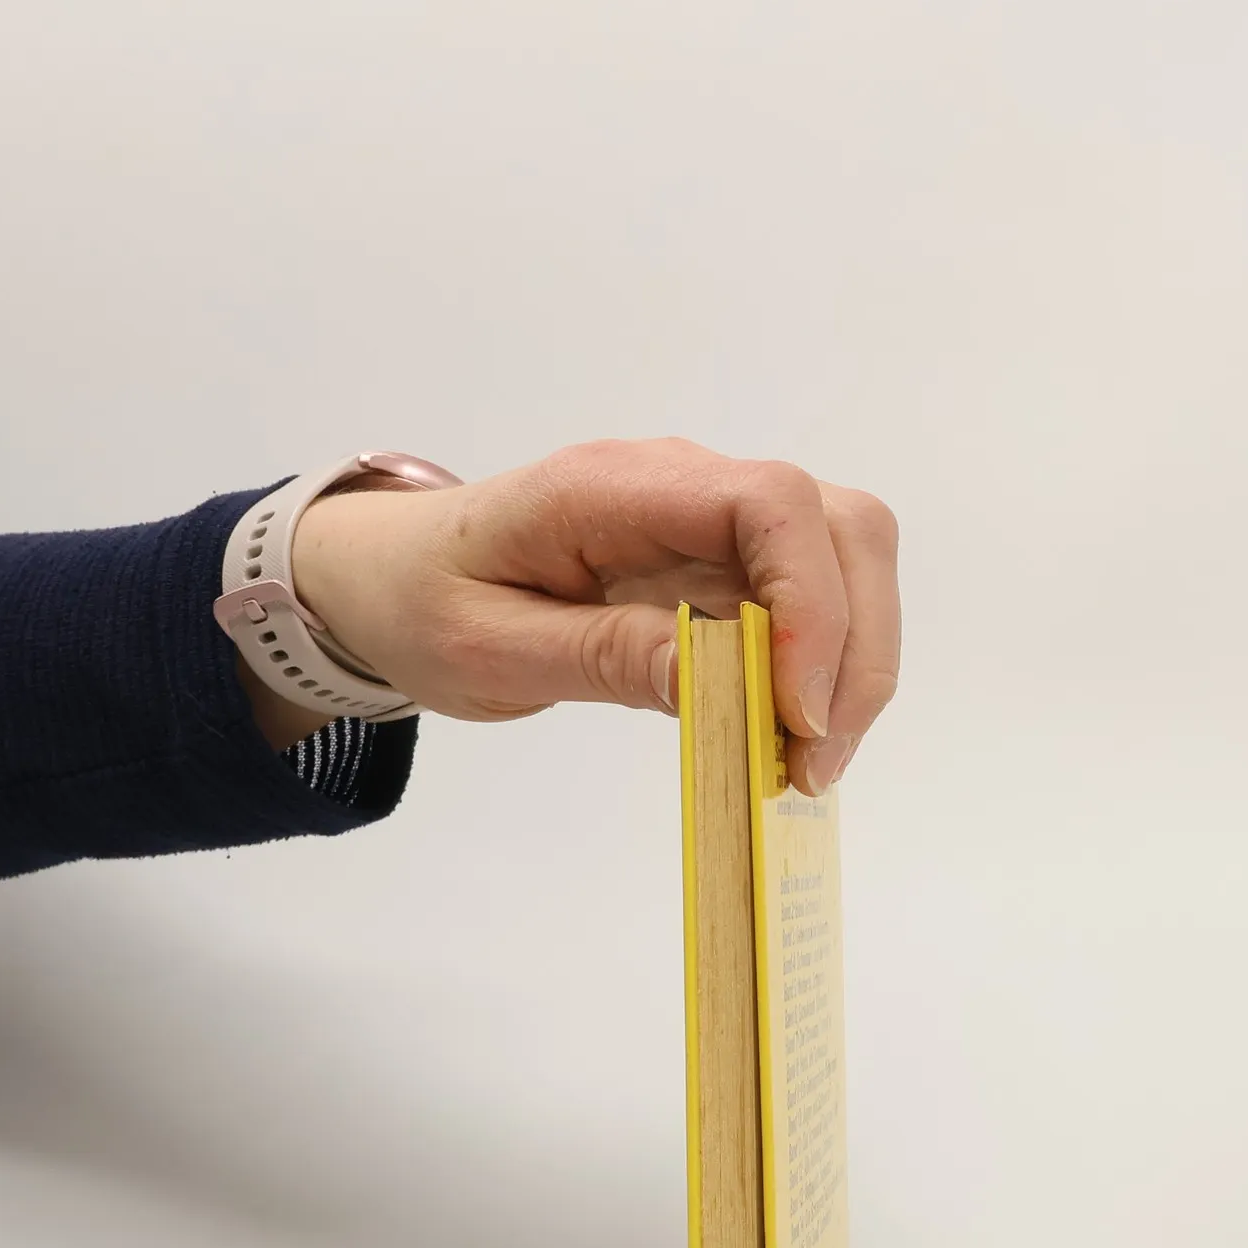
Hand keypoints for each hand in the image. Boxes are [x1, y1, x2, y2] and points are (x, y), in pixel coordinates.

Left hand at [242, 438, 899, 796]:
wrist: (393, 575)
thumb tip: (722, 676)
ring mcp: (710, 523)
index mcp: (614, 487)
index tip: (795, 712)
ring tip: (808, 761)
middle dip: (855, 647)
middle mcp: (682, 486)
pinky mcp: (721, 567)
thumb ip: (605, 655)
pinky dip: (823, 672)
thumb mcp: (490, 649)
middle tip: (815, 760)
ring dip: (852, 663)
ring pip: (844, 560)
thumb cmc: (425, 603)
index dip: (810, 605)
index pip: (769, 502)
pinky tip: (787, 739)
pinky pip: (808, 603)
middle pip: (839, 524)